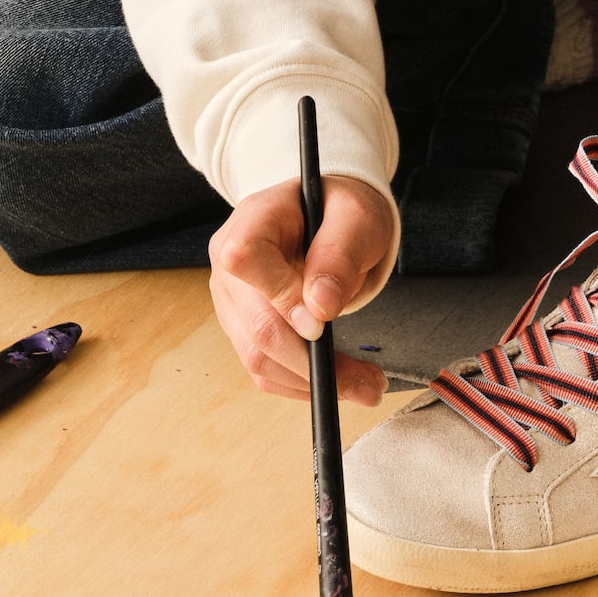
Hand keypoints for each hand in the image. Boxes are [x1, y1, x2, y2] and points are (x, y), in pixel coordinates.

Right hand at [209, 173, 397, 405]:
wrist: (327, 217)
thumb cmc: (339, 210)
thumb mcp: (355, 218)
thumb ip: (338, 254)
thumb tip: (322, 308)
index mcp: (251, 223)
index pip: (244, 259)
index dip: (282, 297)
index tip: (324, 322)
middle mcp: (229, 266)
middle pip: (258, 326)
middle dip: (314, 363)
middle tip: (368, 383)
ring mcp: (231, 301)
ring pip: (259, 357)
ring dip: (313, 382)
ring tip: (363, 386)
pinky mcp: (242, 328)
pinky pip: (264, 368)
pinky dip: (302, 383)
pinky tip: (338, 382)